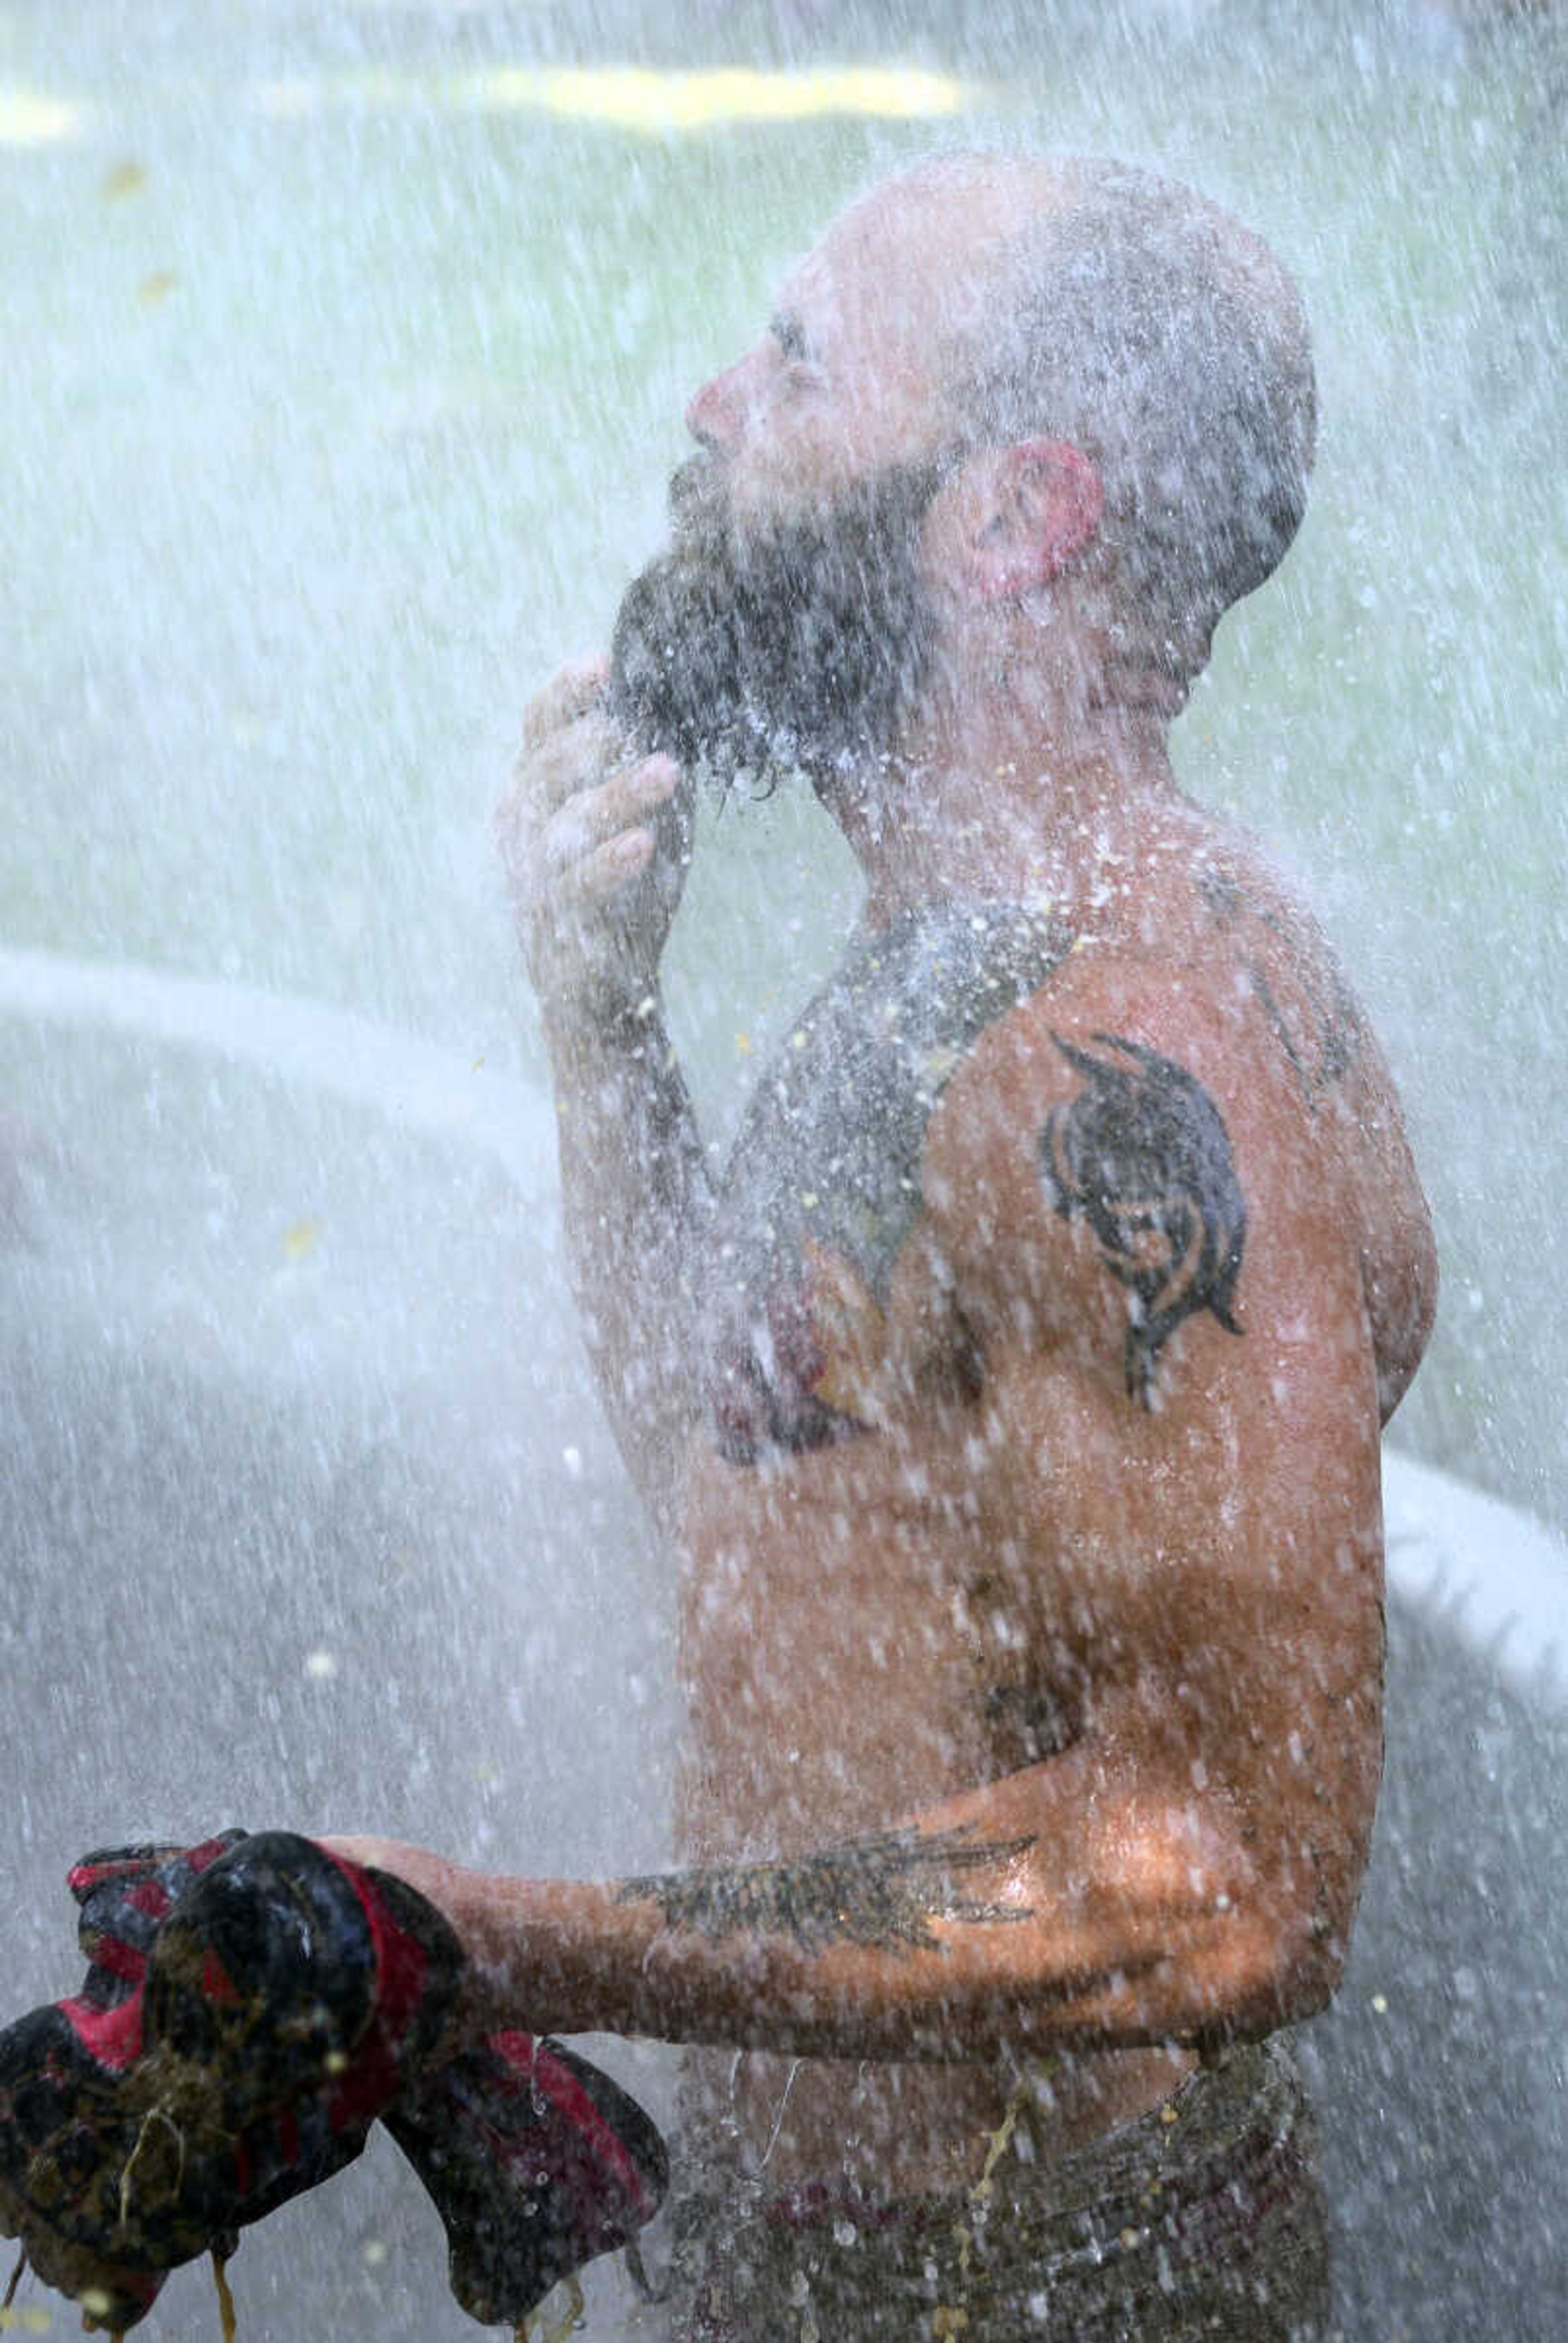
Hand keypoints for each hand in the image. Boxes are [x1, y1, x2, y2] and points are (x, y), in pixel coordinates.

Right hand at [495, 657, 693, 1024]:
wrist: (599, 984)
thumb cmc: (619, 885)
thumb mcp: (635, 815)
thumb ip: (645, 765)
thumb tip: (681, 710)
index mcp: (534, 787)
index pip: (540, 725)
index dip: (567, 692)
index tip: (605, 663)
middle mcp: (521, 824)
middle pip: (549, 766)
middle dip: (599, 740)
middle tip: (648, 723)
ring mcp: (533, 874)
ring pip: (566, 823)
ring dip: (618, 794)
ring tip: (668, 771)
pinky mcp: (557, 922)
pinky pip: (580, 886)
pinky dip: (610, 862)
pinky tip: (643, 842)